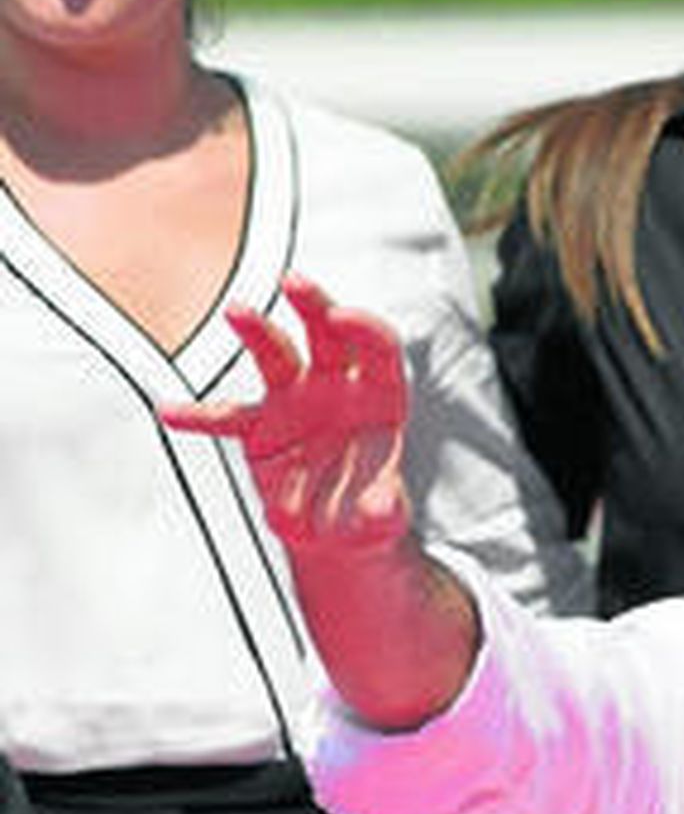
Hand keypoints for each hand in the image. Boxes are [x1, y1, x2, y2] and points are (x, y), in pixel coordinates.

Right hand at [162, 276, 410, 551]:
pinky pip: (225, 417)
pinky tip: (167, 411)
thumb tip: (382, 506)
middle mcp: (337, 386)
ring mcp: (295, 400)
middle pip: (328, 333)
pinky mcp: (259, 427)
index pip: (379, 348)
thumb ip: (384, 509)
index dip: (364, 328)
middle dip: (314, 304)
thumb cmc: (368, 514)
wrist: (333, 531)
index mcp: (380, 396)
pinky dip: (198, 415)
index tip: (342, 316)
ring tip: (235, 311)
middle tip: (293, 282)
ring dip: (257, 332)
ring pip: (276, 356)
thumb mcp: (382, 519)